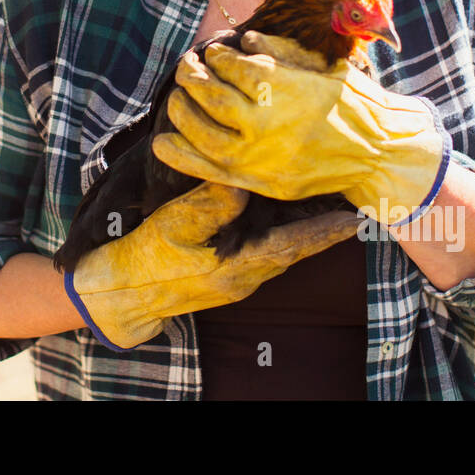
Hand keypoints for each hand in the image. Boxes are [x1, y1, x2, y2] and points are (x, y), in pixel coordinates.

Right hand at [64, 179, 360, 350]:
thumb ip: (211, 203)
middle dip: (323, 232)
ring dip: (304, 235)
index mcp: (238, 266)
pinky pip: (264, 259)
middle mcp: (245, 279)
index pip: (294, 245)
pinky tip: (281, 224)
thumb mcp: (174, 223)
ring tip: (326, 212)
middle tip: (351, 209)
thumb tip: (244, 181)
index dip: (326, 231)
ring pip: (281, 256)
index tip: (355, 218)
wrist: (119, 293)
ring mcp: (236, 283)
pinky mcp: (225, 281)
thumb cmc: (145, 256)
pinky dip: (281, 240)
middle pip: (295, 252)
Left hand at [151, 31, 449, 225]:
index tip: (213, 53)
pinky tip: (163, 142)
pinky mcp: (261, 181)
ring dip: (182, 112)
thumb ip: (279, 49)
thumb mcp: (322, 65)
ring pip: (202, 131)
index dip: (217, 57)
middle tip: (184, 68)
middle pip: (210, 95)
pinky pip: (210, 169)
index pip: (232, 66)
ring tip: (177, 100)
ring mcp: (261, 154)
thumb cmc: (353, 101)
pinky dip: (181, 155)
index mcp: (281, 85)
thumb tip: (243, 40)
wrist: (381, 151)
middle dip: (191, 77)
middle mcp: (266, 119)